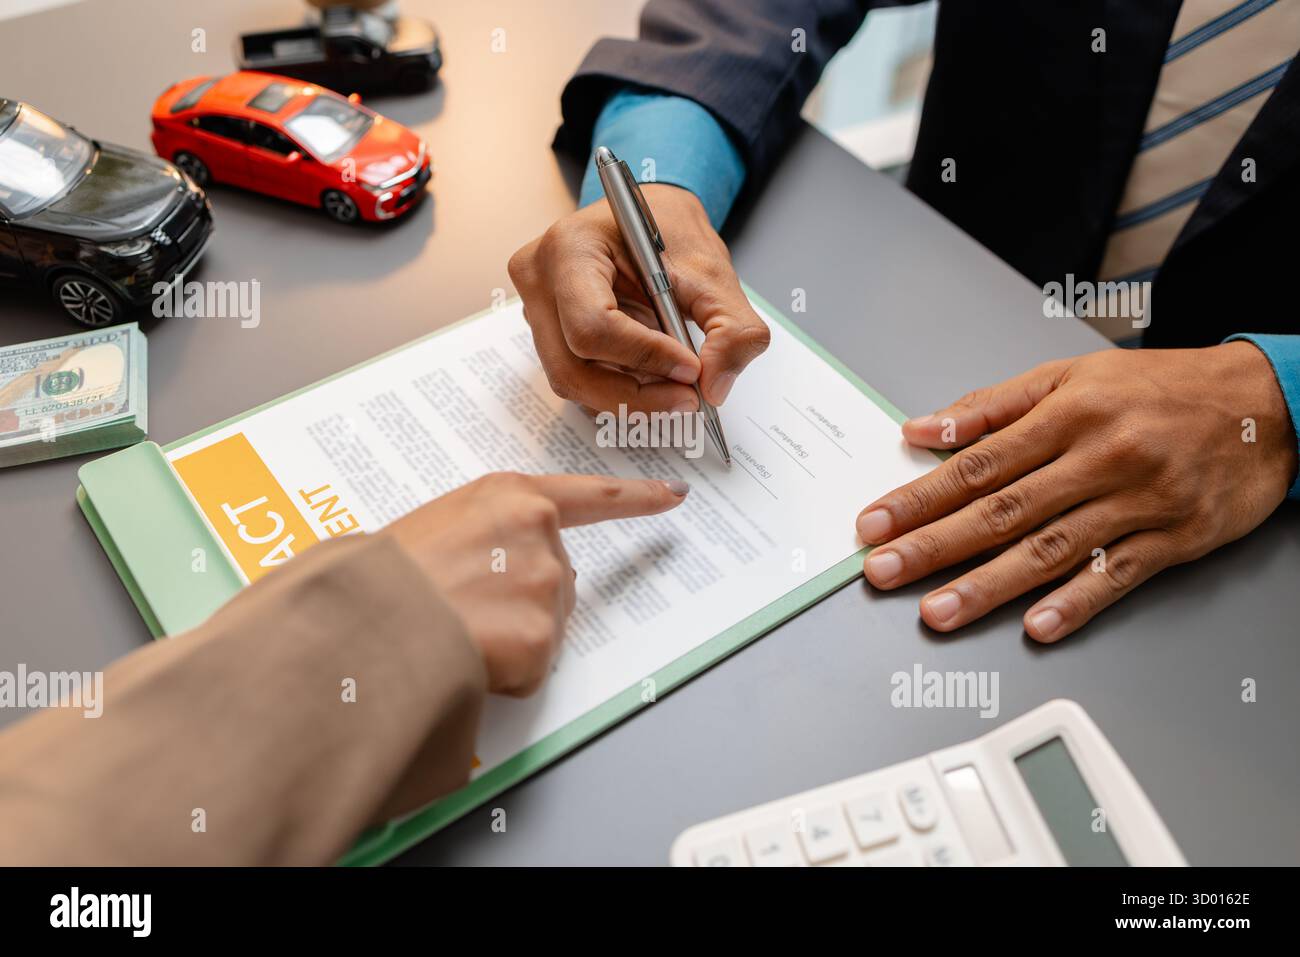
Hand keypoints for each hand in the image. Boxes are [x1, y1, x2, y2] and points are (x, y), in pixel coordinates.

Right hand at [387, 472, 687, 693]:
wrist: (360, 620)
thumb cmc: (381, 575)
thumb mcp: (438, 524)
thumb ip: (488, 533)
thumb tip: (502, 571)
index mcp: (509, 496)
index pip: (590, 496)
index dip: (636, 496)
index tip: (673, 495)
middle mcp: (538, 532)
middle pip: (558, 578)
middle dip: (521, 599)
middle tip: (461, 606)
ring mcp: (545, 585)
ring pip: (546, 625)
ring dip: (511, 637)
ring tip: (453, 628)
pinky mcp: (542, 638)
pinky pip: (532, 667)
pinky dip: (503, 673)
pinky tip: (464, 654)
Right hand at [508, 184, 769, 414]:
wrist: (650, 220)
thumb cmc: (671, 233)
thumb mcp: (715, 273)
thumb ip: (732, 330)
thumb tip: (715, 387)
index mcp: (570, 249)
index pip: (592, 324)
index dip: (644, 356)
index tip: (690, 368)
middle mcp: (539, 281)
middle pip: (573, 368)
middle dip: (636, 393)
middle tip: (687, 397)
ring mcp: (536, 311)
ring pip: (573, 382)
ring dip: (630, 396)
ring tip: (675, 388)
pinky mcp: (548, 334)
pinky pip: (577, 379)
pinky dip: (619, 390)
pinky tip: (652, 379)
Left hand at [857, 343, 1296, 641]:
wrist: (1265, 404)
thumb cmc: (1158, 388)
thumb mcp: (1071, 376)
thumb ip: (992, 406)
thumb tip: (922, 429)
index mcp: (1067, 415)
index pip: (977, 463)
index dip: (920, 497)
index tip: (875, 522)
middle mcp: (1099, 458)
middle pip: (1003, 509)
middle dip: (935, 544)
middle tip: (884, 570)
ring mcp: (1138, 501)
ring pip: (1052, 549)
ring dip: (988, 584)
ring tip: (938, 611)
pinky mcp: (1174, 538)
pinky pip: (1119, 575)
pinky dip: (1077, 602)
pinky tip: (1038, 626)